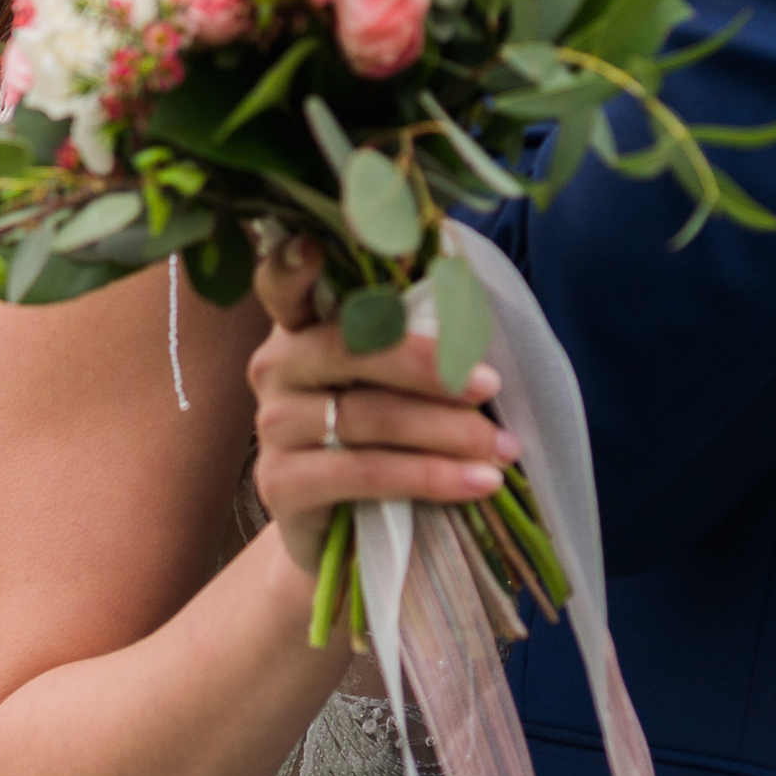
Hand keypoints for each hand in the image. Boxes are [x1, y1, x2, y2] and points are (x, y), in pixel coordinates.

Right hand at [248, 239, 515, 573]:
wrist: (354, 529)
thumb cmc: (390, 434)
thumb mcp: (404, 380)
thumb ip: (421, 333)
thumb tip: (470, 286)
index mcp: (302, 323)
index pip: (284, 283)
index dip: (293, 265)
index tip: (313, 246)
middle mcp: (276, 365)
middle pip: (350, 349)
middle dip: (427, 366)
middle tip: (490, 385)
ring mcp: (272, 425)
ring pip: (366, 416)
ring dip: (446, 431)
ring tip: (503, 447)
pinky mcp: (279, 484)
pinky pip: (363, 473)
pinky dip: (430, 477)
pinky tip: (478, 484)